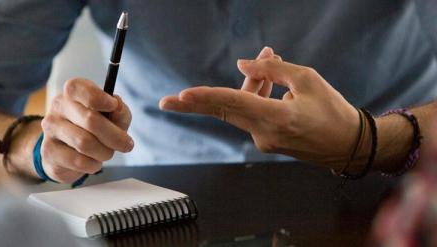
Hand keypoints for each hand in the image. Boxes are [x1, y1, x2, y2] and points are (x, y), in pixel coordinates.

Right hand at [41, 78, 132, 182]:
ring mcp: (50, 129)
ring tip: (107, 153)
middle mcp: (58, 107)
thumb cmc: (96, 128)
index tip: (113, 106)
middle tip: (126, 144)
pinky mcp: (49, 152)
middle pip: (90, 120)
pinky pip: (79, 161)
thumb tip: (118, 107)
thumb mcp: (113, 116)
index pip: (78, 88)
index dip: (99, 98)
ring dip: (105, 152)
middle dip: (115, 136)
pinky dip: (93, 164)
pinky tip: (93, 161)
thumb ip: (120, 110)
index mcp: (72, 92)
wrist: (70, 150)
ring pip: (85, 143)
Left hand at [159, 47, 359, 169]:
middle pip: (223, 112)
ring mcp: (264, 140)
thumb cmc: (333, 111)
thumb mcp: (308, 80)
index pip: (234, 104)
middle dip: (194, 104)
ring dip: (248, 84)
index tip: (182, 96)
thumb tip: (244, 64)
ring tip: (269, 58)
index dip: (206, 97)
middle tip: (165, 103)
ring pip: (241, 108)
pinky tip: (268, 81)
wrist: (348, 145)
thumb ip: (273, 70)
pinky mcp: (267, 141)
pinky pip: (252, 114)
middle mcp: (265, 133)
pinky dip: (256, 96)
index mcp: (277, 119)